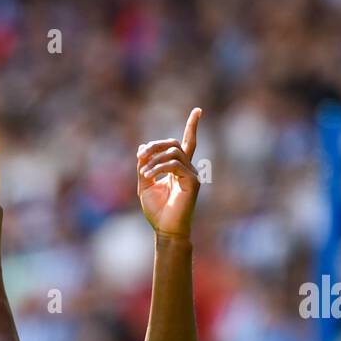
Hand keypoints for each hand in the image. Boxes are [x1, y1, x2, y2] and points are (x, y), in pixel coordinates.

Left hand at [137, 107, 201, 239]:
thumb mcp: (145, 185)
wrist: (165, 229)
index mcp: (178, 169)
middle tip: (141, 154)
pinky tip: (148, 175)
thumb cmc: (156, 211)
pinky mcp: (193, 182)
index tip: (198, 110)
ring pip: (174, 152)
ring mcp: (192, 175)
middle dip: (156, 144)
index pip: (187, 143)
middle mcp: (188, 169)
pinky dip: (159, 167)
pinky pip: (175, 165)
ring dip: (155, 158)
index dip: (193, 126)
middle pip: (175, 144)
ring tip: (143, 172)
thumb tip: (143, 147)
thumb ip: (145, 166)